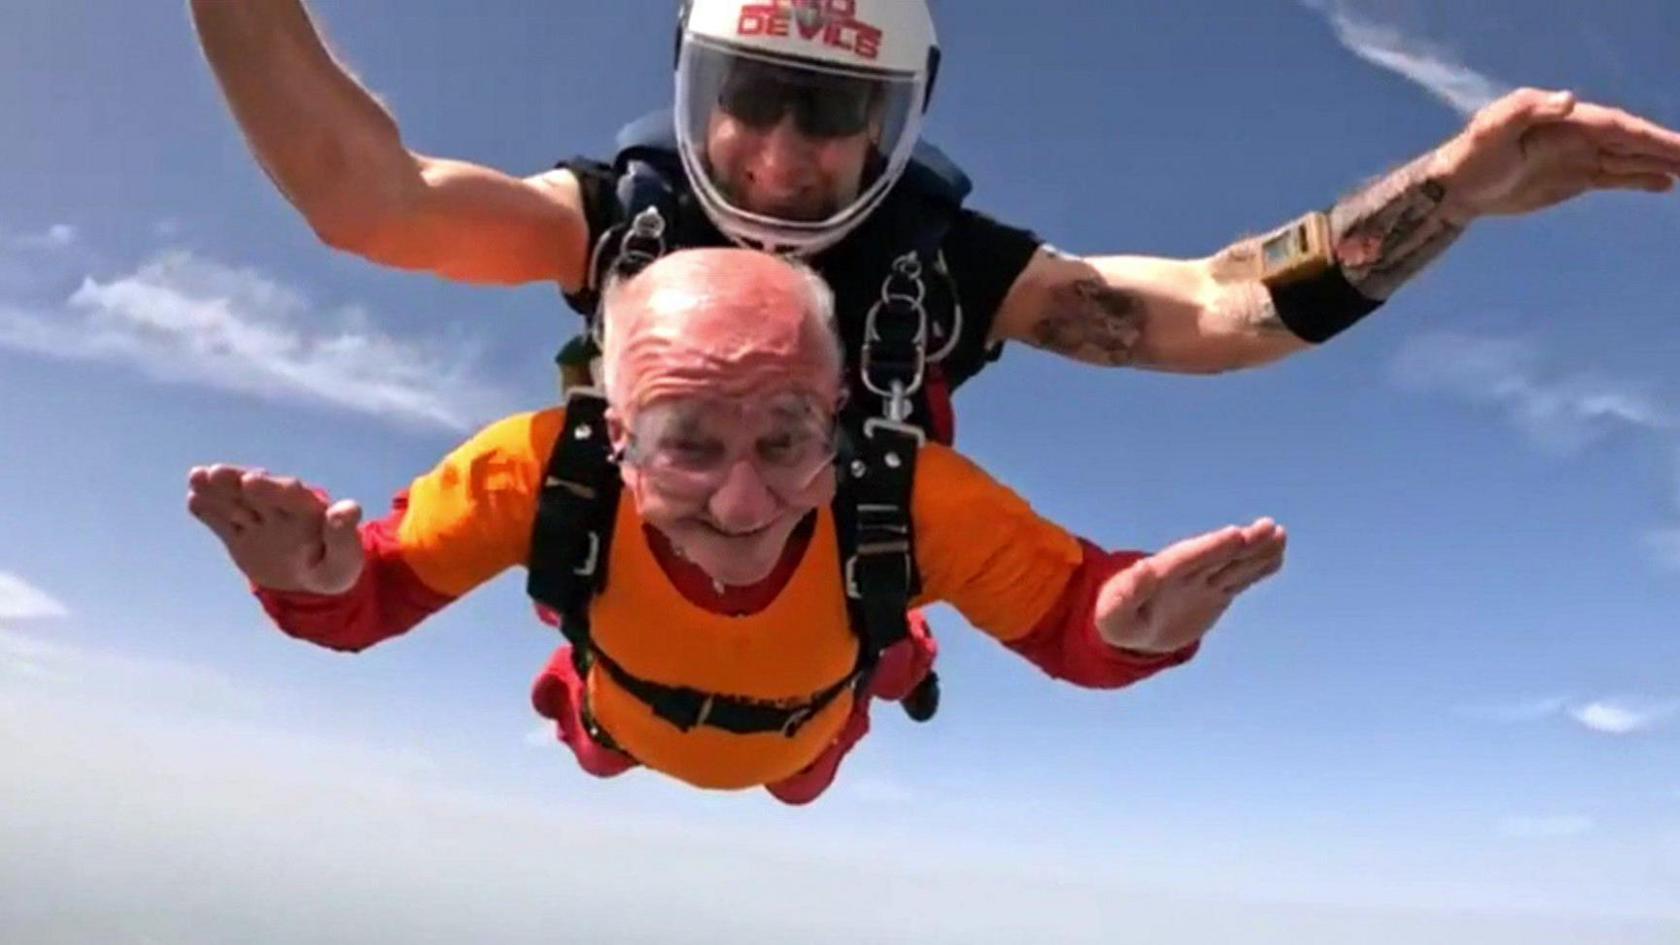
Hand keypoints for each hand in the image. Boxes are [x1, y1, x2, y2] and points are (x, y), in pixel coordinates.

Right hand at [186, 465, 364, 594]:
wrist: (311, 584)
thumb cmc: (334, 568)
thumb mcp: (344, 559)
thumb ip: (343, 536)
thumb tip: (350, 508)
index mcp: (309, 511)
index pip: (289, 496)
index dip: (270, 489)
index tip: (251, 480)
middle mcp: (280, 509)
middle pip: (256, 493)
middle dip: (236, 482)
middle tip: (215, 472)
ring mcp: (258, 520)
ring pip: (235, 502)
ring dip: (216, 490)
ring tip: (196, 478)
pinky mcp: (239, 534)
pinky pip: (223, 521)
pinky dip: (209, 511)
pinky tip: (194, 499)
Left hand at [1094, 518, 1285, 653]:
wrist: (1127, 628)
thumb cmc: (1115, 621)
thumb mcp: (1114, 615)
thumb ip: (1128, 594)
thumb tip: (1141, 568)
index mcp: (1160, 575)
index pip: (1188, 558)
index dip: (1211, 547)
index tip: (1235, 535)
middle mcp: (1185, 573)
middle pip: (1216, 554)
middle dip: (1241, 543)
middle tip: (1267, 528)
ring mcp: (1202, 581)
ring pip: (1232, 563)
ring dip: (1255, 549)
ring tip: (1279, 533)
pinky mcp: (1214, 592)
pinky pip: (1239, 578)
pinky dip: (1257, 568)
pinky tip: (1278, 555)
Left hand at [1436, 88, 1679, 219]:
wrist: (1455, 187)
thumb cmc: (1470, 154)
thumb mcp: (1490, 128)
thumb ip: (1525, 110)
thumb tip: (1569, 99)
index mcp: (1566, 120)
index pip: (1617, 127)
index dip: (1649, 137)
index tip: (1678, 147)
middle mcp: (1578, 136)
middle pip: (1631, 142)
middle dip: (1665, 149)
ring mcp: (1578, 158)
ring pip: (1629, 160)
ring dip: (1659, 164)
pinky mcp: (1573, 180)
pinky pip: (1614, 177)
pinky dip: (1639, 180)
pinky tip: (1664, 184)